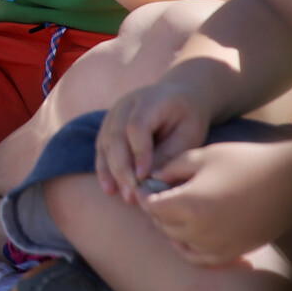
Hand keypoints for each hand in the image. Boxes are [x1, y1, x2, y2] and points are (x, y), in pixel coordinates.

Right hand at [95, 82, 212, 202]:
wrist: (178, 96)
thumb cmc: (188, 117)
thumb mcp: (189, 132)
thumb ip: (170, 151)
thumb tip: (150, 176)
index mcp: (150, 101)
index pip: (137, 127)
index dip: (138, 152)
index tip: (144, 177)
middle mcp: (126, 104)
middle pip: (116, 136)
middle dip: (122, 167)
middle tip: (132, 193)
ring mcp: (113, 113)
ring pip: (106, 143)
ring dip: (111, 171)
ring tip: (122, 194)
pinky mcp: (108, 125)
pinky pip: (102, 147)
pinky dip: (104, 167)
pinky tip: (109, 187)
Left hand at [139, 140, 291, 264]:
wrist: (288, 181)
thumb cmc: (244, 162)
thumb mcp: (201, 156)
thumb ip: (171, 168)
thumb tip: (153, 178)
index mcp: (190, 205)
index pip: (151, 207)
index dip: (144, 196)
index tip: (145, 187)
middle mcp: (202, 231)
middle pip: (162, 225)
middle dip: (157, 209)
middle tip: (161, 194)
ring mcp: (218, 245)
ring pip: (178, 242)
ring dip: (171, 227)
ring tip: (176, 209)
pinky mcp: (233, 252)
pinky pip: (200, 258)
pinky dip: (189, 248)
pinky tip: (189, 232)